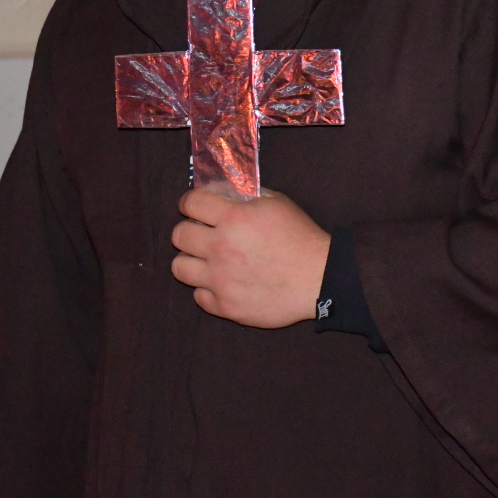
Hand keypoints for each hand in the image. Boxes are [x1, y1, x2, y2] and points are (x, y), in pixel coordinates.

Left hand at [170, 188, 330, 327]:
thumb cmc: (300, 236)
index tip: (194, 207)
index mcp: (233, 217)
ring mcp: (221, 280)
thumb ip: (245, 194)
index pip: (190, 203)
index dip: (190, 202)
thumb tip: (220, 191)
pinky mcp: (226, 306)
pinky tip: (223, 283)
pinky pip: (198, 296)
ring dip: (191, 261)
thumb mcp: (276, 202)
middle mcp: (221, 248)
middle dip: (188, 230)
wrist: (319, 278)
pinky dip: (208, 289)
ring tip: (206, 261)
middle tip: (201, 234)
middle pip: (179, 235)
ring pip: (179, 268)